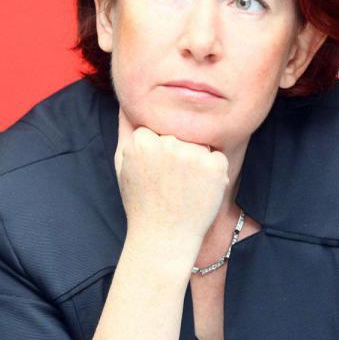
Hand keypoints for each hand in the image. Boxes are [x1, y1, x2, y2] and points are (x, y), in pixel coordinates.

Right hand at [114, 108, 228, 251]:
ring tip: (182, 189)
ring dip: (195, 162)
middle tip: (168, 184)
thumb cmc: (140, 202)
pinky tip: (198, 192)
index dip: (156, 151)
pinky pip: (216, 157)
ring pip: (198, 144)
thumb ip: (124, 128)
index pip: (157, 129)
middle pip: (179, 134)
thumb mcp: (121, 163)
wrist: (163, 239)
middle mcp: (167, 143)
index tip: (152, 173)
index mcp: (142, 140)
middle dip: (177, 155)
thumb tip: (127, 100)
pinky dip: (212, 174)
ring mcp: (192, 154)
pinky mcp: (214, 166)